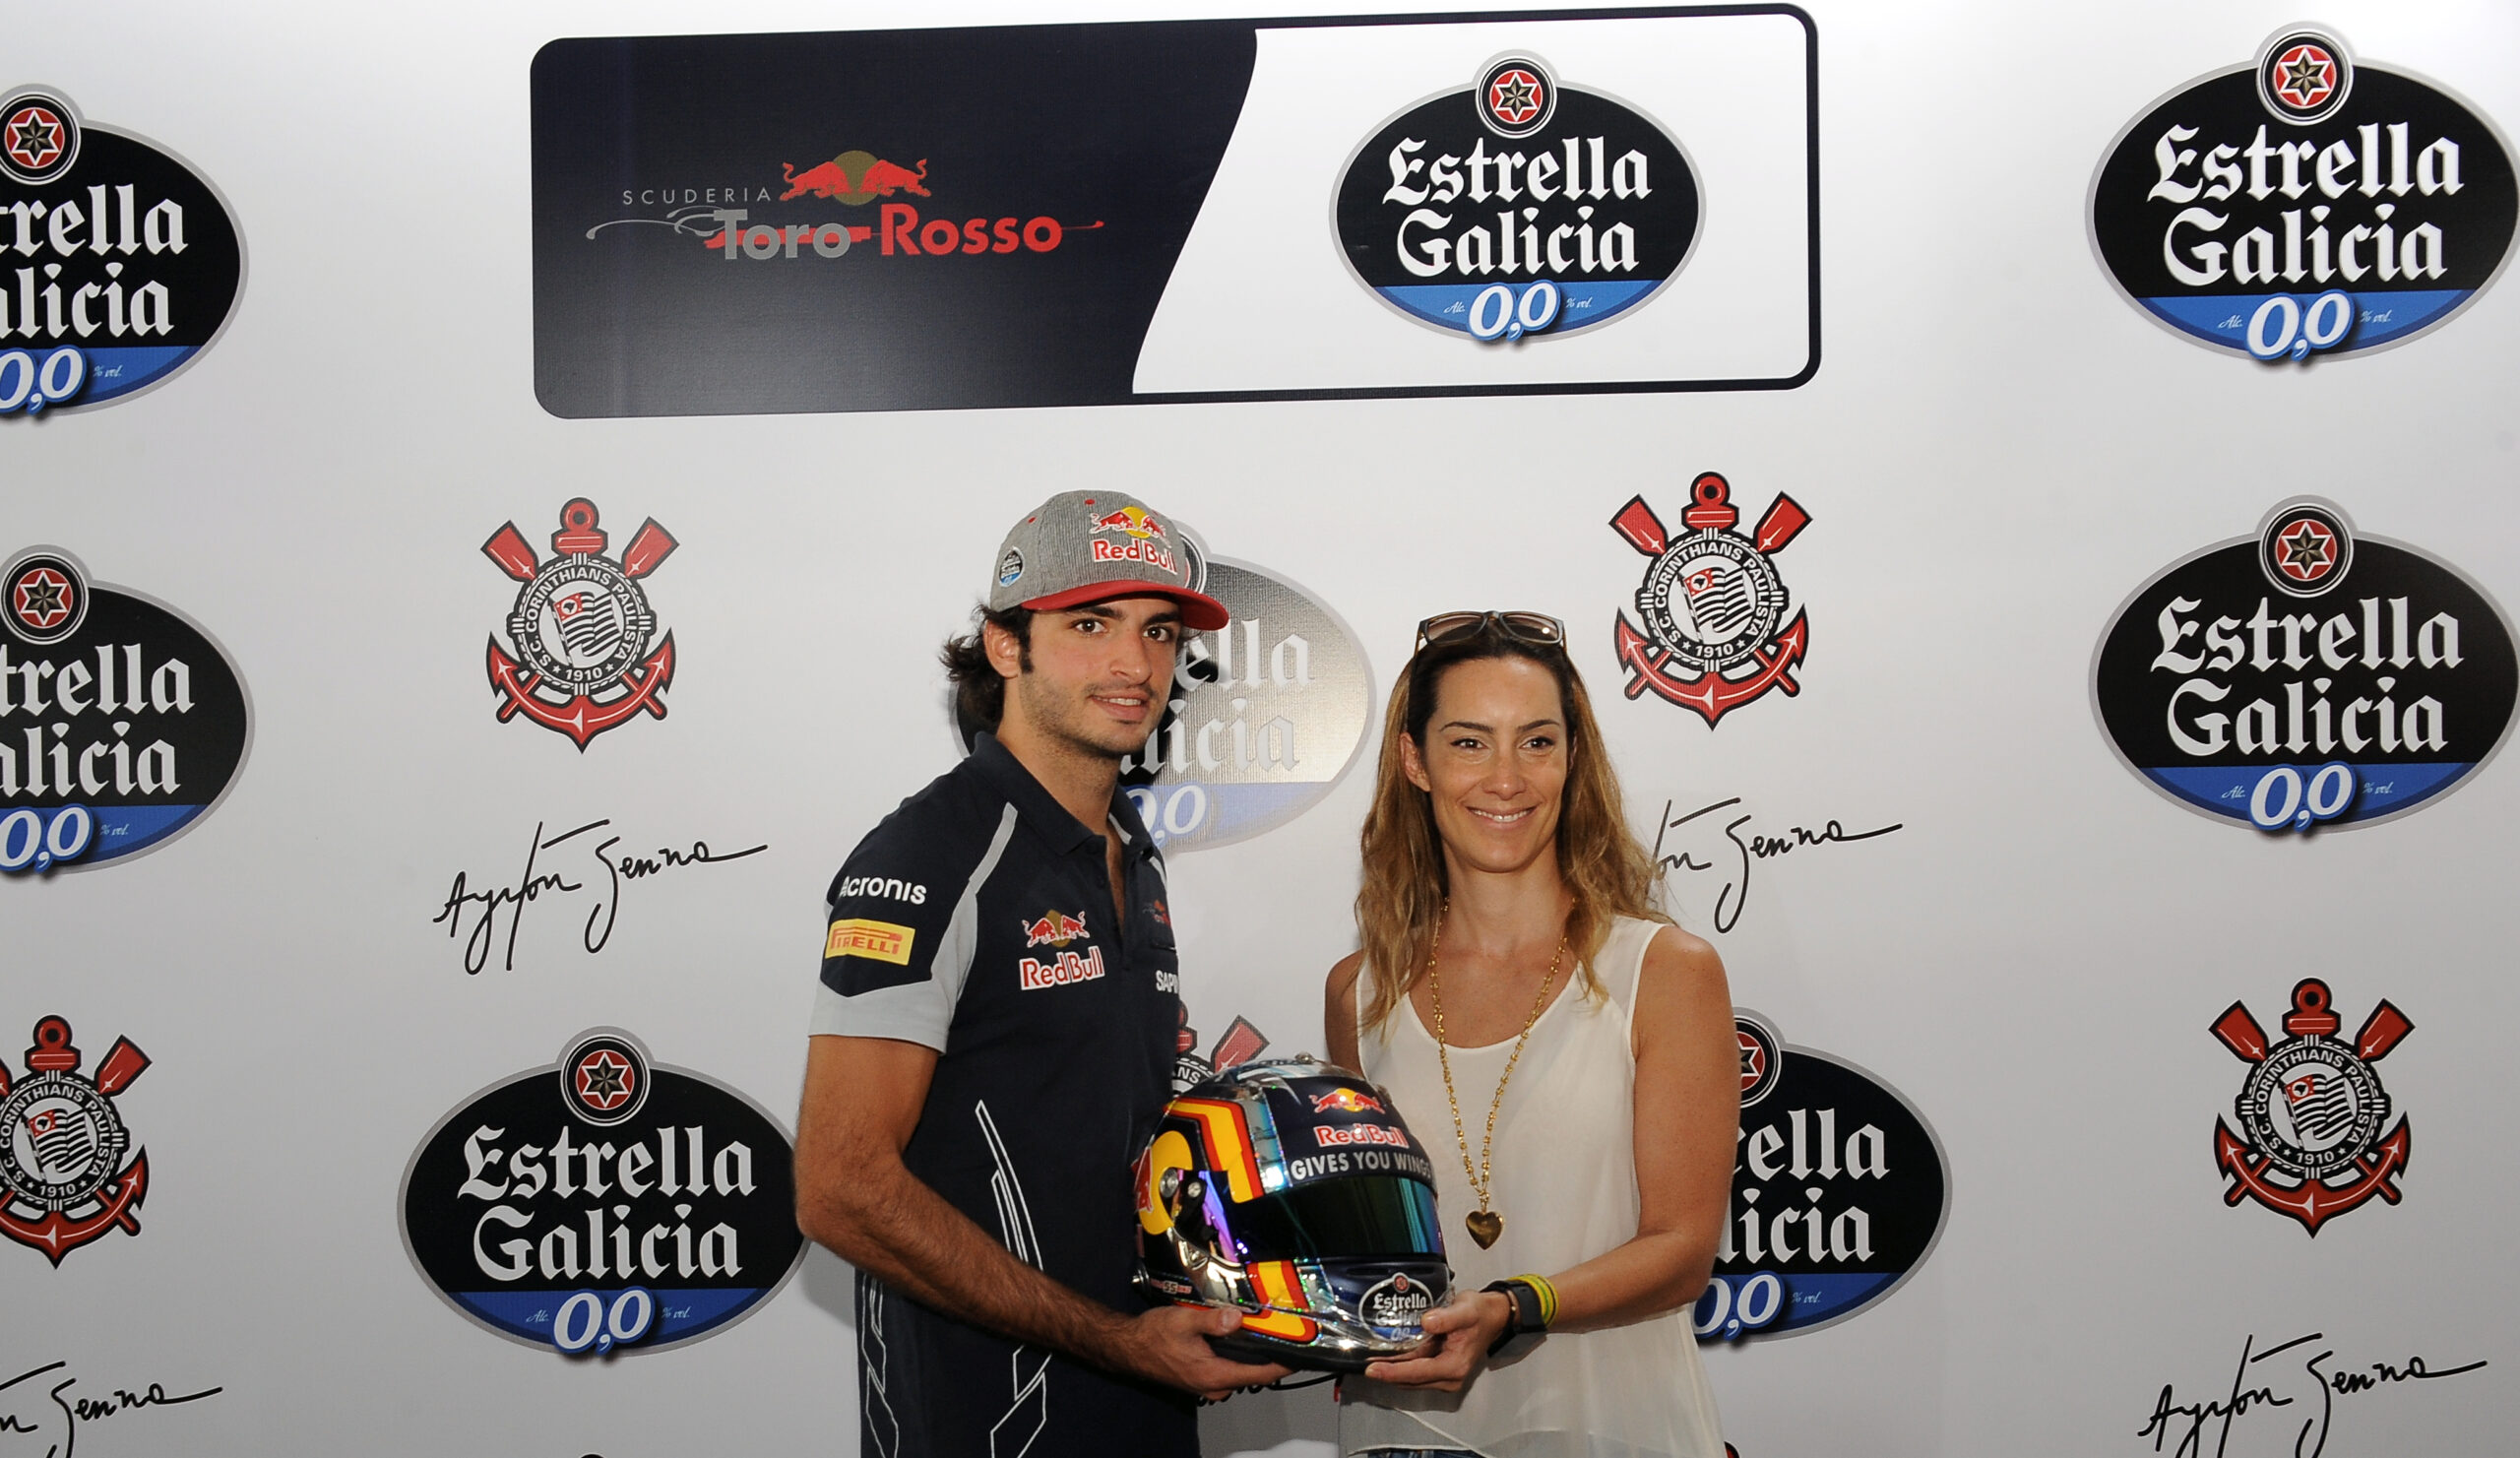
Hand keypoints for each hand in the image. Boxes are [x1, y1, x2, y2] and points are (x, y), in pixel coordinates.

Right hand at [1116, 1303, 1292, 1398]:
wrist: (1127, 1346)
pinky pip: (1228, 1368)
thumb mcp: (1183, 1321)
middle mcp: (1214, 1384)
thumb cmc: (1152, 1336)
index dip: (1284, 1364)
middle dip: (1270, 1354)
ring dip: (1253, 1353)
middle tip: (1283, 1330)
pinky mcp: (1201, 1377)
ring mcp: (1207, 1384)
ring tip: (1264, 1328)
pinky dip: (1238, 1354)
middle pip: (1254, 1373)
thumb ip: (1213, 1320)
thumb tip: (1238, 1318)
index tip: (1302, 1353)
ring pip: (1240, 1370)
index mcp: (1213, 1374)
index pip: (1261, 1374)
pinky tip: (1239, 1335)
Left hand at [1360, 1290, 1511, 1390]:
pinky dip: (1401, 1367)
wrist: (1492, 1317)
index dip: (1393, 1372)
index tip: (1372, 1369)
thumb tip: (1427, 1321)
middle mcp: (1450, 1377)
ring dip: (1392, 1371)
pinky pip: (1416, 1372)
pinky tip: (1388, 1358)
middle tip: (1364, 1364)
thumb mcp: (1466, 1310)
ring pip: (1411, 1378)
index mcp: (1455, 1366)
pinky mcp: (1440, 1371)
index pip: (1417, 1373)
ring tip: (1371, 1360)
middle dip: (1387, 1373)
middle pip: (1411, 1379)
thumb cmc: (1480, 1314)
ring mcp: (1445, 1376)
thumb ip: (1446, 1317)